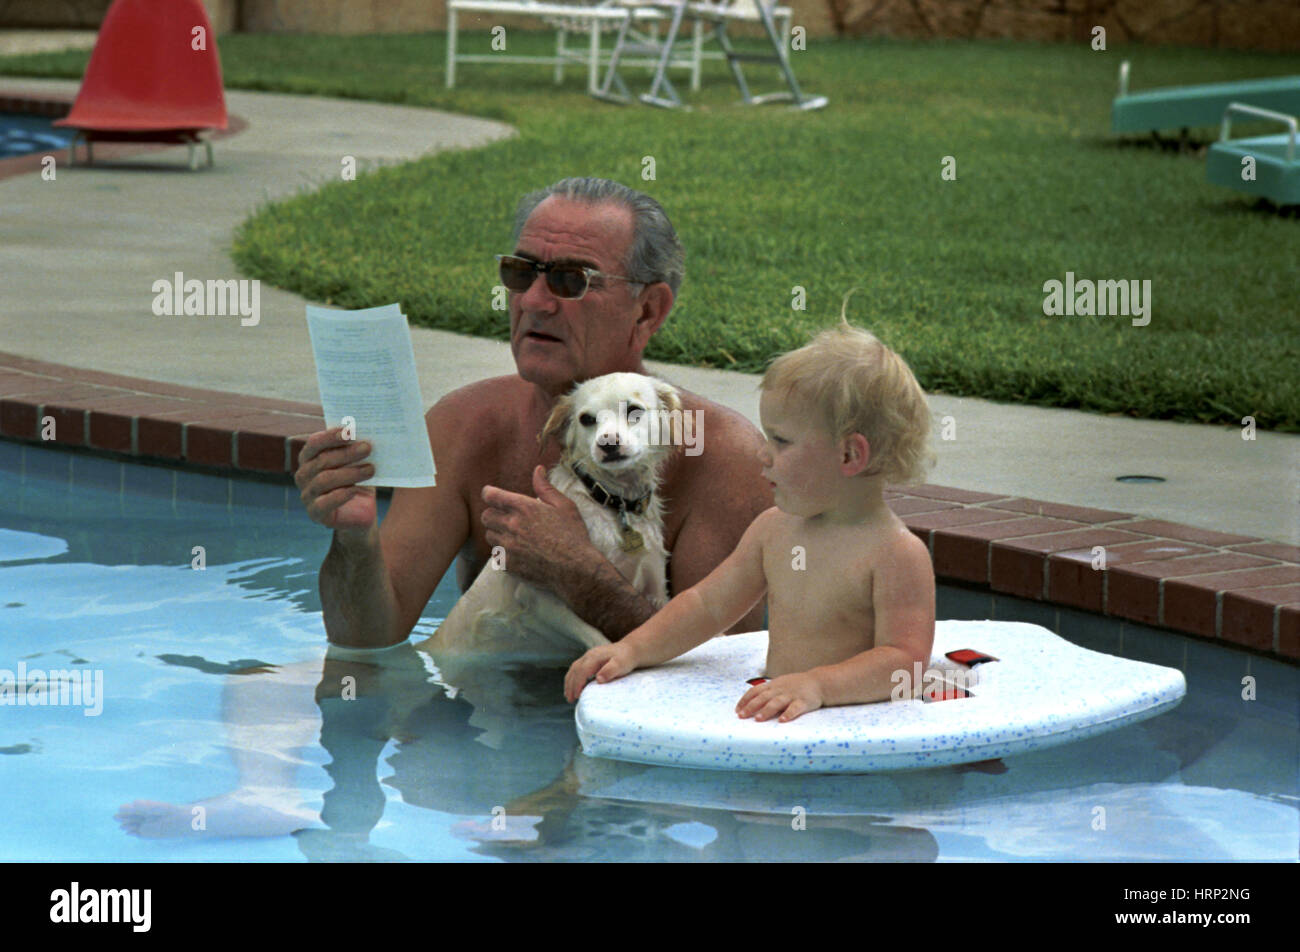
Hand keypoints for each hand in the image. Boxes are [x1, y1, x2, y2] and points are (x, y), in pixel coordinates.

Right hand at [294, 427, 376, 530]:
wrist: (360, 512)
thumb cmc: (357, 481)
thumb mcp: (357, 462)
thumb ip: (355, 448)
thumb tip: (365, 434)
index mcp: (309, 458)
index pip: (314, 443)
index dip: (331, 436)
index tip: (351, 431)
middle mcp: (303, 475)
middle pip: (322, 461)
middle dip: (346, 453)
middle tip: (367, 447)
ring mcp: (307, 495)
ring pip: (324, 480)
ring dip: (349, 473)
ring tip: (371, 469)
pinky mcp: (315, 513)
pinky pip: (323, 503)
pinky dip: (340, 495)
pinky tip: (355, 491)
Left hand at [481, 466, 597, 586]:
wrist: (575, 570)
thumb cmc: (573, 536)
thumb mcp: (565, 506)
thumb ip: (546, 487)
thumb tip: (538, 469)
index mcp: (524, 507)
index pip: (491, 495)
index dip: (490, 493)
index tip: (493, 496)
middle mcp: (512, 525)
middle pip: (486, 516)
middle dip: (493, 514)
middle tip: (506, 517)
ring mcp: (508, 546)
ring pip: (489, 536)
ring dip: (497, 533)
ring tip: (513, 536)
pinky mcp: (509, 564)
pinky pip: (495, 555)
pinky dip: (502, 552)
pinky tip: (516, 552)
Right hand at [565, 643, 637, 702]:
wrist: (630, 649)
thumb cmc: (626, 659)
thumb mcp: (621, 665)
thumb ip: (610, 671)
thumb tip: (598, 679)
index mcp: (594, 657)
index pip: (581, 671)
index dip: (578, 684)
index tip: (577, 696)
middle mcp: (589, 655)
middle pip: (575, 670)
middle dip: (570, 685)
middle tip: (570, 699)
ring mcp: (588, 656)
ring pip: (574, 669)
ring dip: (569, 682)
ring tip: (568, 696)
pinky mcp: (590, 659)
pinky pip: (577, 668)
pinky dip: (573, 678)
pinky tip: (573, 687)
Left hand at [736, 672, 824, 722]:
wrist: (819, 682)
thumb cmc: (796, 685)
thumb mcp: (779, 684)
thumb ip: (766, 691)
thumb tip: (749, 702)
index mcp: (773, 685)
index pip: (755, 691)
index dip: (745, 700)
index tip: (737, 710)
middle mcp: (780, 690)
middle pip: (763, 697)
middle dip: (751, 707)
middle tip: (742, 716)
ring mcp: (791, 695)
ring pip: (777, 702)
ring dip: (766, 711)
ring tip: (758, 719)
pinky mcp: (803, 702)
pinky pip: (795, 708)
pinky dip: (788, 714)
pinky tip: (782, 721)